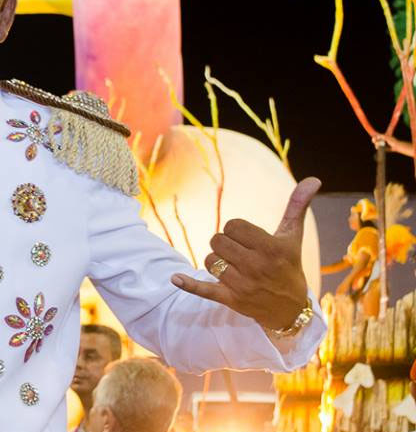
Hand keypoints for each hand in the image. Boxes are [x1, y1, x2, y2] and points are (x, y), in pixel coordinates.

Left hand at [170, 177, 320, 330]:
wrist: (291, 309)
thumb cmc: (289, 266)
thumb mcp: (292, 237)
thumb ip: (297, 206)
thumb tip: (313, 179)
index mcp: (271, 247)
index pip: (232, 226)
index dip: (235, 230)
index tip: (246, 239)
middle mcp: (257, 266)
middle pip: (217, 241)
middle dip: (224, 244)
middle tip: (238, 253)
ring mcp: (243, 284)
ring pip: (210, 260)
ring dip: (216, 261)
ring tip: (232, 267)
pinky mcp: (231, 300)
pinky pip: (205, 290)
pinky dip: (189, 284)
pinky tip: (174, 278)